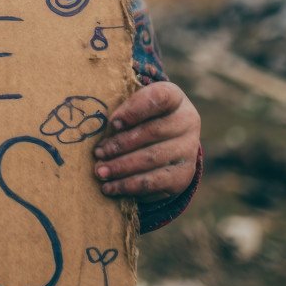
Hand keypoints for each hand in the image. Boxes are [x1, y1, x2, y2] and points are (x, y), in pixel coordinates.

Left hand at [93, 81, 199, 200]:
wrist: (168, 142)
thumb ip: (121, 111)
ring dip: (122, 167)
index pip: (159, 98)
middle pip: (152, 132)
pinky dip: (129, 186)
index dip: (135, 109)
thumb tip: (99, 128)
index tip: (113, 123)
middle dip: (121, 144)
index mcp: (174, 98)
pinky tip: (111, 188)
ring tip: (100, 172)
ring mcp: (188, 150)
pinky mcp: (182, 175)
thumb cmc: (141, 118)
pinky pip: (155, 182)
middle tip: (97, 153)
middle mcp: (187, 122)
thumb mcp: (134, 107)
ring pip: (152, 159)